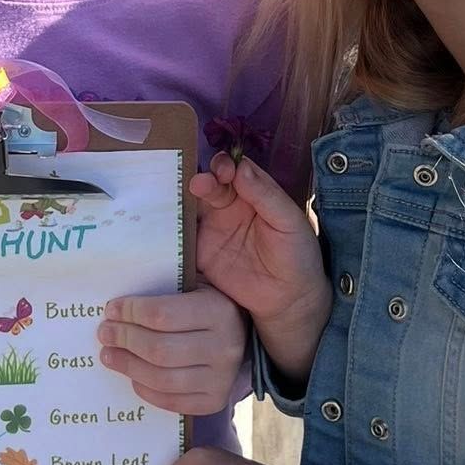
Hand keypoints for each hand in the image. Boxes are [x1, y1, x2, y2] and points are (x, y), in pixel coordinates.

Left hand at [98, 281, 245, 415]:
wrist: (240, 336)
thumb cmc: (207, 306)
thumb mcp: (194, 286)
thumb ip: (164, 290)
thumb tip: (118, 304)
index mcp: (219, 311)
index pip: (161, 314)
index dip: (130, 313)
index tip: (111, 310)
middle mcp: (225, 347)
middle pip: (159, 349)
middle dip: (124, 339)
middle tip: (105, 333)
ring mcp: (222, 378)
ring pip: (162, 378)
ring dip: (128, 366)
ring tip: (109, 355)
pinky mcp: (214, 401)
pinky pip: (171, 401)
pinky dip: (145, 390)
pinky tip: (132, 376)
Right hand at [190, 153, 330, 379]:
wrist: (289, 299)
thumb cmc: (298, 255)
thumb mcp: (289, 221)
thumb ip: (266, 195)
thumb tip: (242, 167)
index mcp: (254, 193)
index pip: (236, 170)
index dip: (227, 165)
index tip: (224, 169)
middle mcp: (230, 206)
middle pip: (211, 185)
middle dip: (205, 179)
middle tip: (203, 183)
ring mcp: (213, 229)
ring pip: (193, 206)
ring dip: (187, 198)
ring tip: (187, 196)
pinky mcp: (201, 253)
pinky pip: (182, 236)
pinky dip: (172, 227)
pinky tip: (167, 219)